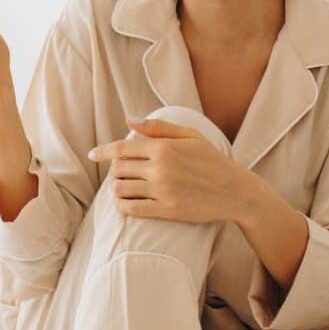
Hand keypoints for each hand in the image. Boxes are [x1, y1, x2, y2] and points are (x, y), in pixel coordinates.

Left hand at [87, 116, 247, 224]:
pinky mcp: (167, 210)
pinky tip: (124, 201)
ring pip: (121, 189)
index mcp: (165, 147)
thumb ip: (159, 127)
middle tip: (118, 171)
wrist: (235, 191)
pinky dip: (122, 204)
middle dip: (114, 169)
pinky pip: (132, 208)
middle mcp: (161, 168)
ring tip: (121, 186)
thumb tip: (129, 119)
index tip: (93, 154)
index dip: (103, 151)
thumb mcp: (190, 136)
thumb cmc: (212, 160)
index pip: (122, 148)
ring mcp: (163, 191)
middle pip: (119, 168)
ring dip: (116, 187)